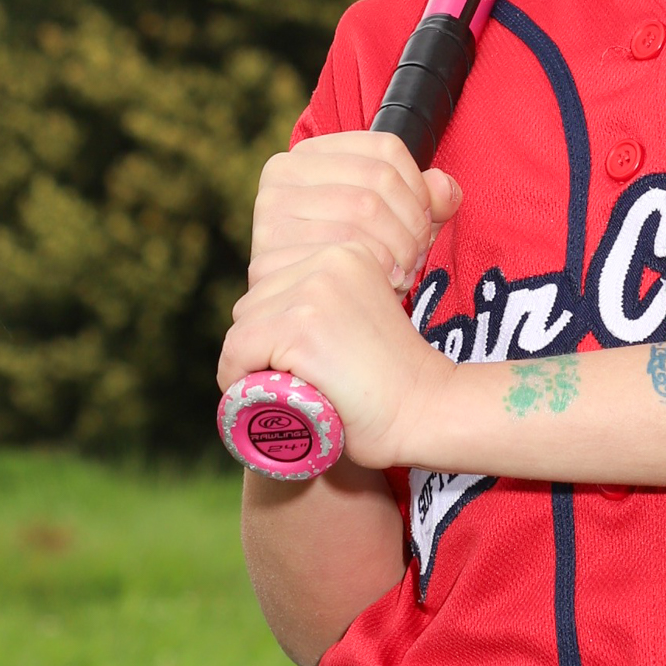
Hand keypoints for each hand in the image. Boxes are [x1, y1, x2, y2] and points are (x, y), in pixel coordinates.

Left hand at [218, 239, 454, 471]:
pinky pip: (238, 351)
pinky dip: (238, 380)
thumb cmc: (392, 382)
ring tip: (289, 392)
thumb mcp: (359, 318)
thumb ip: (326, 304)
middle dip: (261, 348)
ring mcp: (314, 290)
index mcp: (346, 253)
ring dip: (251, 366)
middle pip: (253, 304)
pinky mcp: (301, 325)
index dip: (273, 329)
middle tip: (294, 384)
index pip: (273, 284)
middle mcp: (330, 260)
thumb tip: (266, 309)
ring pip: (243, 328)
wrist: (427, 411)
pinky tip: (268, 396)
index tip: (297, 364)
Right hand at [247, 132, 461, 292]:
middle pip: (378, 181)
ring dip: (400, 248)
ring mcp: (270, 212)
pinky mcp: (269, 252)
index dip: (420, 187)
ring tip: (403, 271)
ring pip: (365, 211)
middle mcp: (281, 173)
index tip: (426, 221)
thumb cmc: (355, 259)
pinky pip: (344, 249)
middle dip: (412, 223)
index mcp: (310, 153)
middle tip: (417, 255)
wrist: (309, 316)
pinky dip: (378, 269)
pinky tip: (383, 284)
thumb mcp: (395, 221)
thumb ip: (426, 199)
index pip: (386, 148)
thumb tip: (445, 189)